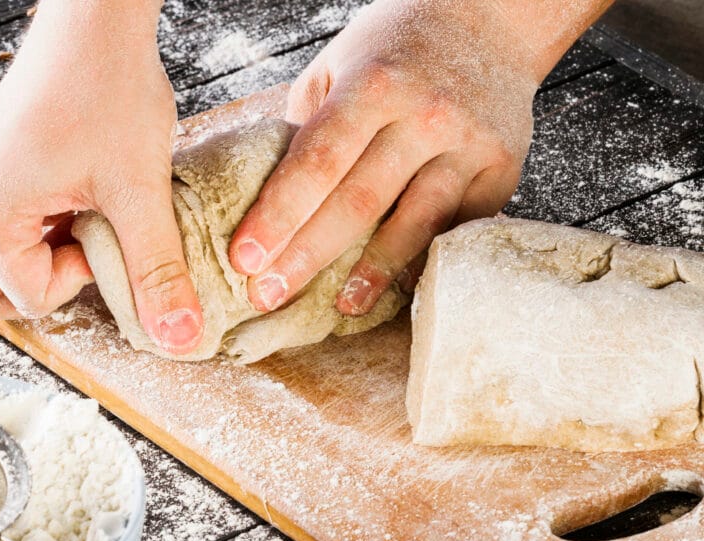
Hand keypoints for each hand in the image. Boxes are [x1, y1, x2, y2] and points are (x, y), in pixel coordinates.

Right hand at [0, 1, 203, 353]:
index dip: (79, 284)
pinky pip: (4, 227)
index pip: (25, 300)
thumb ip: (156, 271)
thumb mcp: (139, 190)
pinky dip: (41, 231)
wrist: (96, 15)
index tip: (112, 236)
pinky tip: (82, 197)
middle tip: (91, 251)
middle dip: (43, 290)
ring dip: (43, 260)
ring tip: (89, 219)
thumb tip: (178, 338)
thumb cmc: (107, 86)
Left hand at [227, 0, 569, 314]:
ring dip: (371, 273)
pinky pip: (457, 227)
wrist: (491, 19)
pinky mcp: (502, 168)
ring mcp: (468, 144)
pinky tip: (397, 286)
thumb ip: (306, 126)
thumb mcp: (338, 65)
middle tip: (268, 294)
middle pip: (357, 202)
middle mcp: (424, 115)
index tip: (245, 258)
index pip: (316, 162)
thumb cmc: (398, 47)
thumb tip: (264, 196)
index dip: (278, 215)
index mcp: (373, 84)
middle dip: (306, 256)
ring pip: (414, 224)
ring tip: (339, 306)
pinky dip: (424, 259)